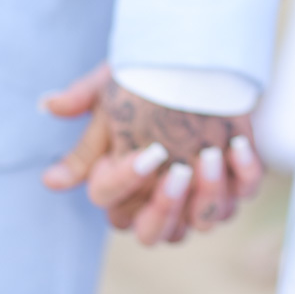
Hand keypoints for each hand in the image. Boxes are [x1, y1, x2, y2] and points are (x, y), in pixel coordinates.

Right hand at [40, 63, 263, 244]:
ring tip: (212, 154)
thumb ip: (82, 105)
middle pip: (155, 234)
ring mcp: (200, 194)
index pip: (115, 208)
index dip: (127, 184)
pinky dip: (244, 174)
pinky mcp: (235, 179)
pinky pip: (243, 193)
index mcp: (124, 187)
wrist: (193, 59)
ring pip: (203, 222)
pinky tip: (238, 145)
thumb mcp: (113, 90)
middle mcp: (160, 199)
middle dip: (166, 206)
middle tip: (179, 170)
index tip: (148, 152)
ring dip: (208, 194)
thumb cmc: (146, 79)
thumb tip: (50, 130)